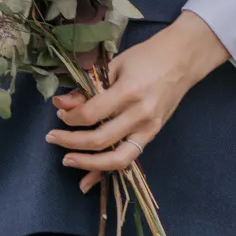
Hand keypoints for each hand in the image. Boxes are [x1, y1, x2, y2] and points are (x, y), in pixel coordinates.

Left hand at [44, 12, 227, 189]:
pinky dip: (107, 171)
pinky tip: (88, 180)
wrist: (183, 58)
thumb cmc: (148, 55)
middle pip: (100, 140)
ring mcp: (149, 128)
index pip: (91, 114)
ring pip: (116, 159)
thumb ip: (90, 87)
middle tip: (52, 137)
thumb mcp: (115, 64)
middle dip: (71, 141)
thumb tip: (63, 104)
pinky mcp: (153, 134)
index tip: (59, 112)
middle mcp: (140, 114)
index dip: (70, 117)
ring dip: (88, 164)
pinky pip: (128, 158)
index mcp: (129, 92)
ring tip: (66, 160)